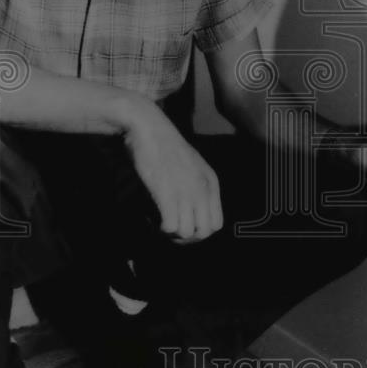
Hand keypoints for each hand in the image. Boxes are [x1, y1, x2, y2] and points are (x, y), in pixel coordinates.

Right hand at [122, 99, 222, 242]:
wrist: (149, 128)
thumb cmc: (165, 145)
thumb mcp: (192, 165)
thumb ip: (197, 186)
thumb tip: (192, 211)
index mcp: (211, 183)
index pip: (217, 223)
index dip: (200, 231)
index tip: (184, 226)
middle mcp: (202, 189)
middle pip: (205, 232)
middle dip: (187, 238)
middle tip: (171, 230)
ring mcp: (186, 192)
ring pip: (187, 233)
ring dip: (172, 234)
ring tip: (161, 222)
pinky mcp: (167, 193)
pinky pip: (171, 226)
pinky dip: (160, 228)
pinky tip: (153, 218)